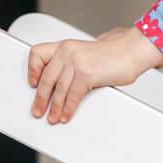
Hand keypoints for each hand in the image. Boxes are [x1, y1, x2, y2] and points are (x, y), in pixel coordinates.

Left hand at [27, 25, 162, 123]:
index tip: (32, 83)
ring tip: (52, 117)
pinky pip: (72, 96)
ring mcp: (76, 62)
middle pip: (46, 78)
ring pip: (58, 90)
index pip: (37, 55)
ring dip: (54, 107)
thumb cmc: (113, 54)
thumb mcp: (85, 54)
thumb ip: (71, 64)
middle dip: (40, 98)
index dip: (32, 71)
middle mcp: (67, 52)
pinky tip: (66, 115)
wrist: (130, 51)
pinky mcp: (86, 74)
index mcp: (65, 46)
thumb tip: (61, 84)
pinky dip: (68, 108)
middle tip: (38, 109)